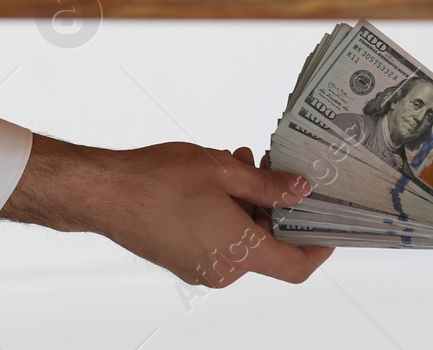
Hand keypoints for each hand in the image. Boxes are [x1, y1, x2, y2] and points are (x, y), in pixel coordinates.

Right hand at [0, 136, 332, 286]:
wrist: (105, 193)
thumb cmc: (158, 180)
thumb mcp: (225, 170)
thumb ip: (269, 185)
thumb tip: (299, 190)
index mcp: (240, 252)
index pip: (296, 267)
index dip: (318, 248)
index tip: (328, 226)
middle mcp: (223, 270)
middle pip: (268, 245)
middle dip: (273, 206)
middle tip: (269, 168)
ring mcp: (200, 268)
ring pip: (241, 238)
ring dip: (247, 204)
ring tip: (236, 163)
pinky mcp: (182, 260)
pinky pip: (218, 240)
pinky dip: (226, 214)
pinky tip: (214, 181)